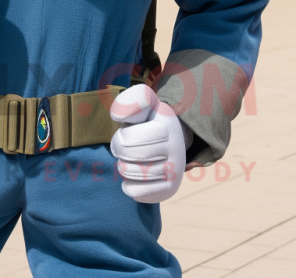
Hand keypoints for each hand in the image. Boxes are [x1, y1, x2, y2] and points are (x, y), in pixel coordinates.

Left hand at [109, 84, 192, 203]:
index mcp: (167, 124)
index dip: (120, 137)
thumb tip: (119, 117)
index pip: (128, 138)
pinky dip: (128, 186)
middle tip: (124, 147)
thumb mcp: (142, 103)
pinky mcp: (169, 189)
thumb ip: (130, 101)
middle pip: (128, 155)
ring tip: (130, 159)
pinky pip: (136, 193)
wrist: (167, 140)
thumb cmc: (146, 119)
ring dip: (123, 166)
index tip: (126, 132)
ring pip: (131, 174)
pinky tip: (134, 177)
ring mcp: (175, 171)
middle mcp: (176, 148)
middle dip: (119, 150)